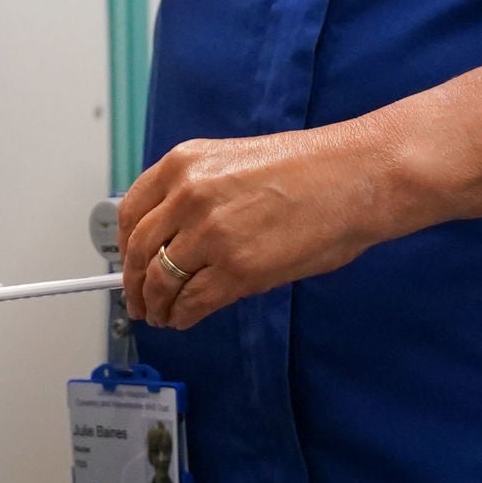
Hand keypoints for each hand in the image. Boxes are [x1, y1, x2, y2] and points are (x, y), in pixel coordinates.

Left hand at [117, 123, 394, 327]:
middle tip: (137, 300)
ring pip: (161, 280)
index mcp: (184, 163)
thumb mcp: (234, 163)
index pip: (130, 211)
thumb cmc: (310, 170)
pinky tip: (184, 319)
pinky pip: (193, 302)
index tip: (126, 262)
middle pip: (139, 250)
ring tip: (161, 315)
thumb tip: (172, 235)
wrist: (357, 178)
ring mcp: (212, 234)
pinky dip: (182, 316)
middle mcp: (189, 196)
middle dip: (133, 283)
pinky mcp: (238, 270)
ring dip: (156, 305)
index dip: (124, 246)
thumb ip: (196, 193)